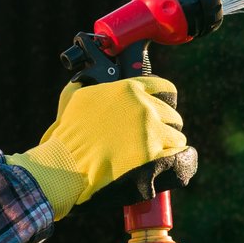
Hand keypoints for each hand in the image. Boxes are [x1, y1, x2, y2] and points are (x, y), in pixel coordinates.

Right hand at [6, 77, 187, 219]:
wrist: (63, 166)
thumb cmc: (66, 135)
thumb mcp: (76, 98)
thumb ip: (97, 86)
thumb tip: (98, 76)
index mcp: (128, 90)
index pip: (165, 88)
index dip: (163, 101)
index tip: (159, 110)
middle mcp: (143, 108)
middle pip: (172, 115)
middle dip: (162, 127)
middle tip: (147, 138)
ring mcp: (150, 132)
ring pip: (177, 136)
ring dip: (166, 146)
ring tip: (149, 153)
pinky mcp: (154, 156)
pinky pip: (180, 156)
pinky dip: (176, 161)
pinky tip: (165, 163)